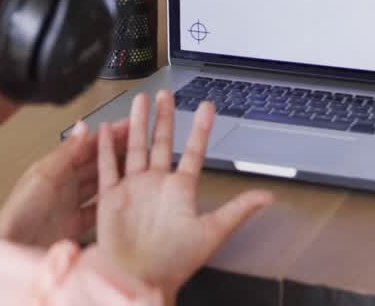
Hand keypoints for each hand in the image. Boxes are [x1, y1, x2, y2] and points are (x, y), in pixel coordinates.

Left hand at [0, 118, 128, 247]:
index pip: (86, 147)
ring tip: (138, 167)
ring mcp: (70, 204)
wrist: (13, 249)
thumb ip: (66, 153)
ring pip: (100, 185)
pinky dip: (110, 204)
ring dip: (117, 175)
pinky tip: (124, 200)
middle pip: (96, 164)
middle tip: (141, 143)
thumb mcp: (43, 176)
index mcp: (54, 167)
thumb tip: (83, 127)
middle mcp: (64, 184)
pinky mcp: (75, 225)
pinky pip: (97, 211)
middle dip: (117, 152)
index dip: (107, 136)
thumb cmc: (19, 213)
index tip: (128, 126)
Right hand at [95, 90, 273, 298]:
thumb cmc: (173, 263)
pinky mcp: (111, 198)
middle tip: (166, 94)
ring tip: (140, 101)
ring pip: (135, 148)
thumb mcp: (211, 233)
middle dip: (164, 118)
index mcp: (180, 191)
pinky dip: (106, 148)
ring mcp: (134, 189)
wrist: (138, 280)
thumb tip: (268, 196)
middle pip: (161, 143)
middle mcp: (157, 186)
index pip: (194, 152)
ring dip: (137, 124)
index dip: (200, 129)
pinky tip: (107, 129)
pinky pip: (108, 168)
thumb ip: (238, 210)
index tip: (207, 107)